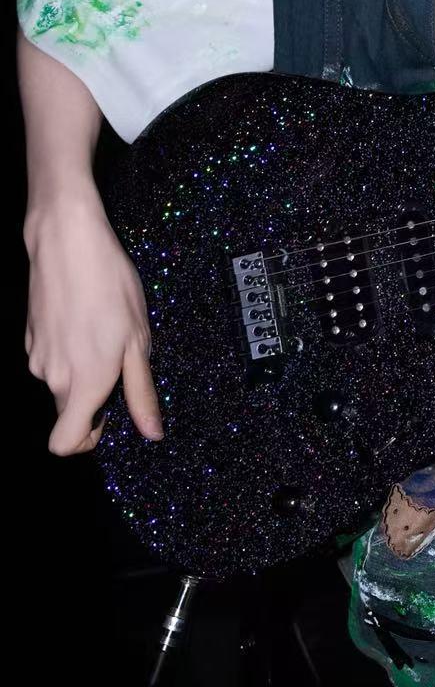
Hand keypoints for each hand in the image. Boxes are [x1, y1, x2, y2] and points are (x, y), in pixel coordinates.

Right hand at [25, 195, 162, 454]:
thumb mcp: (138, 341)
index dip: (87, 440)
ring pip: (60, 383)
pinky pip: (51, 359)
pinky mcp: (30, 337)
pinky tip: (86, 318)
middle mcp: (54, 377)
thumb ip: (141, 392)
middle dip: (92, 399)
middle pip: (67, 412)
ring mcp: (37, 357)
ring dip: (81, 371)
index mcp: (84, 384)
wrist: (68, 242)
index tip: (107, 419)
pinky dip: (68, 350)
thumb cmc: (110, 286)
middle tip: (118, 361)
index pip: (66, 444)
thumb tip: (152, 433)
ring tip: (105, 331)